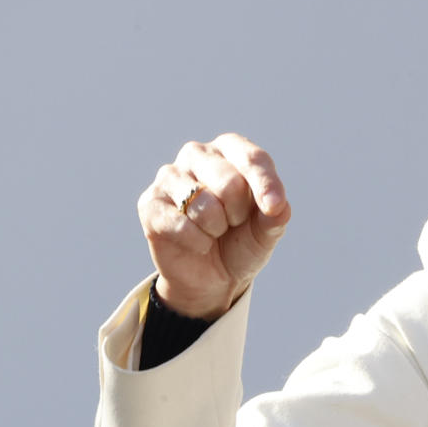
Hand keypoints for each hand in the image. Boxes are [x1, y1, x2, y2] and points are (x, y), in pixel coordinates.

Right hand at [137, 135, 290, 319]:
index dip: (266, 185)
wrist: (211, 276)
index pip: (252, 159)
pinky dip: (198, 242)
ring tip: (214, 230)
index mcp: (230, 150)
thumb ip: (275, 215)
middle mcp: (197, 154)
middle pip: (230, 183)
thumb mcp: (266, 231)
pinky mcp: (149, 202)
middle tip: (233, 222)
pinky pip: (181, 224)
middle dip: (239, 214)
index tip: (274, 207)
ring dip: (217, 229)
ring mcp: (169, 176)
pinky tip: (197, 242)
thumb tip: (278, 206)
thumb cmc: (241, 242)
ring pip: (204, 205)